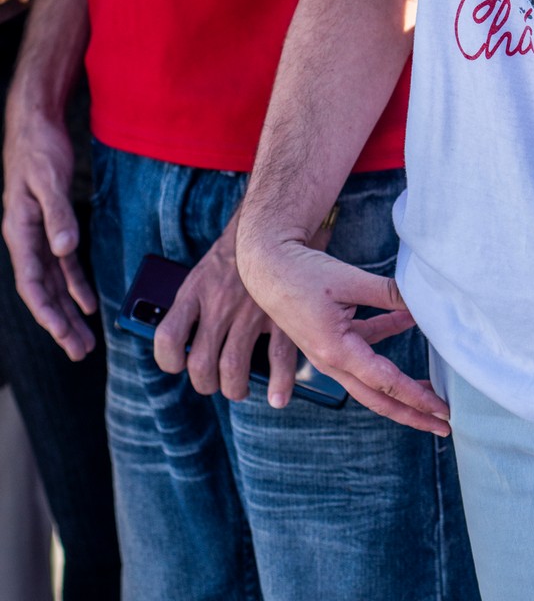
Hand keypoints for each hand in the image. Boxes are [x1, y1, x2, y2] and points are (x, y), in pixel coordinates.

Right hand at [2, 101, 95, 357]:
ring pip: (53, 284)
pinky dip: (75, 286)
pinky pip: (63, 266)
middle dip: (59, 324)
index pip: (32, 282)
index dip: (46, 310)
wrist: (35, 126)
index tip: (61, 332)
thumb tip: (64, 249)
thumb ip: (57, 215)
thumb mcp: (49, 180)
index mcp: (20, 232)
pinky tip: (87, 304)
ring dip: (67, 312)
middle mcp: (26, 239)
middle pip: (42, 291)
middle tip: (79, 352)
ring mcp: (38, 236)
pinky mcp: (53, 227)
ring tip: (82, 341)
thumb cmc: (38, 151)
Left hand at [153, 211, 298, 405]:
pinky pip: (277, 360)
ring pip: (233, 370)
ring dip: (235, 388)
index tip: (177, 365)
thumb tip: (182, 346)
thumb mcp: (203, 272)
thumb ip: (193, 305)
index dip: (168, 361)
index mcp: (194, 291)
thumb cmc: (233, 254)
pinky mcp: (279, 314)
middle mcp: (219, 304)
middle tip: (215, 382)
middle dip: (206, 383)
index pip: (166, 338)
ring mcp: (250, 311)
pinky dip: (278, 385)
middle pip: (201, 365)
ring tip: (239, 387)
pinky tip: (276, 397)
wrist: (271, 223)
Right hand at [235, 229, 447, 433]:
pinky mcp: (330, 340)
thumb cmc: (303, 274)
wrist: (267, 267)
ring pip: (373, 379)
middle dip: (413, 414)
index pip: (386, 384)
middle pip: (379, 399)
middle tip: (443, 426)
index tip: (441, 411)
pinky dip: (387, 336)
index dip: (417, 398)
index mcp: (336, 352)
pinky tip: (407, 320)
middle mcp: (333, 361)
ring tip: (432, 388)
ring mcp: (330, 353)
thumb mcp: (350, 281)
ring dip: (402, 384)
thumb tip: (423, 302)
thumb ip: (388, 294)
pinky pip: (364, 348)